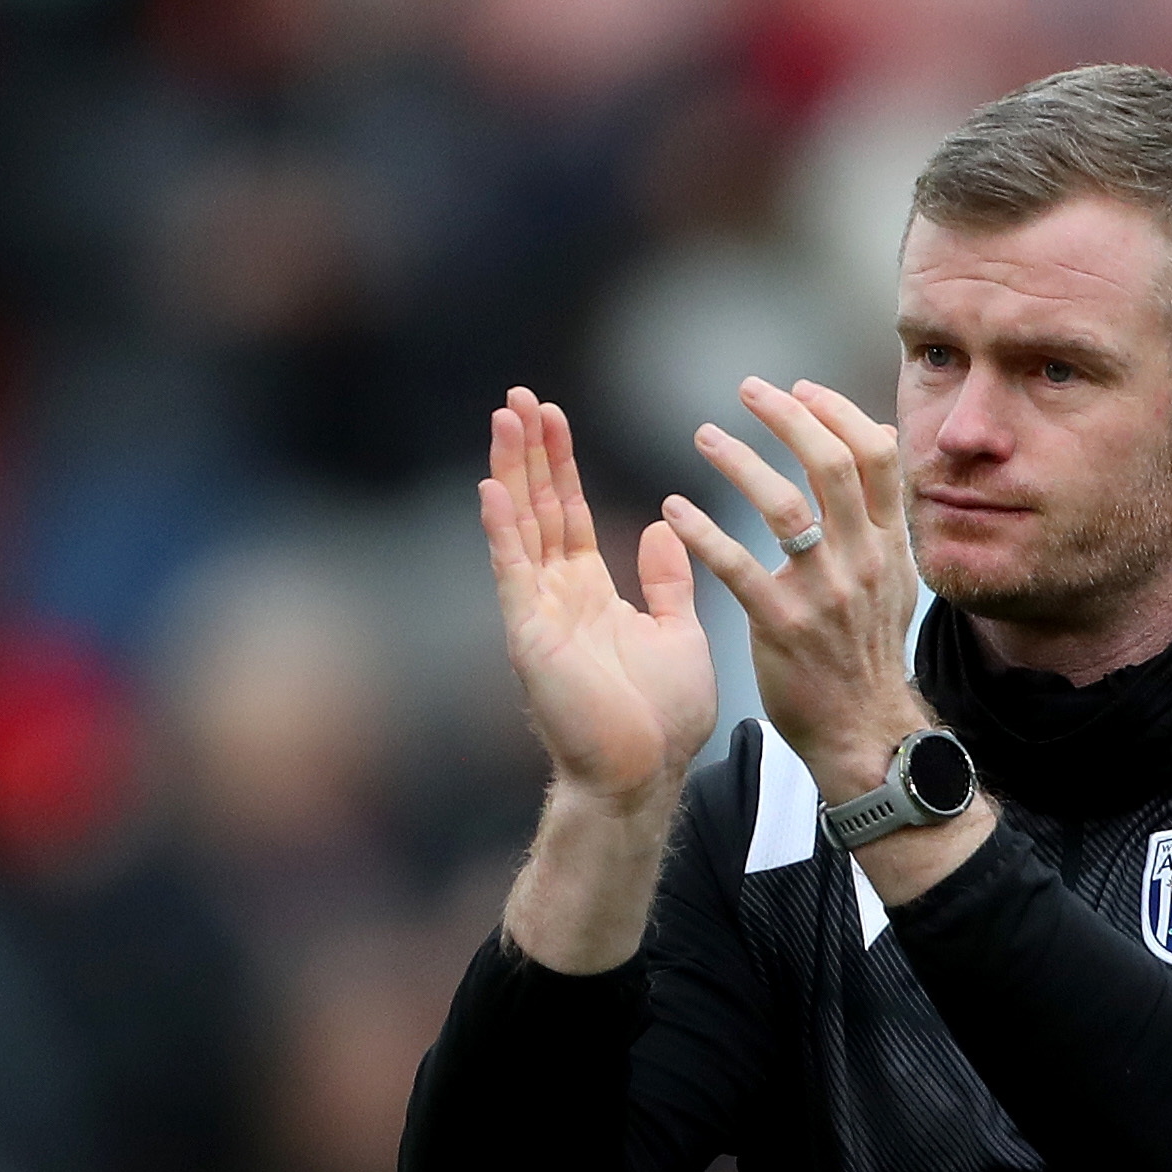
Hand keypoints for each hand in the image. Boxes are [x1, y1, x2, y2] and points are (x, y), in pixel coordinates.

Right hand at [481, 387, 715, 812]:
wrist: (646, 777)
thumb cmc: (663, 721)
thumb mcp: (678, 633)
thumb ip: (667, 580)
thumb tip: (657, 525)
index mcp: (591, 595)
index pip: (568, 514)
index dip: (559, 464)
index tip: (552, 415)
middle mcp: (557, 597)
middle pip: (537, 508)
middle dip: (529, 451)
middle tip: (519, 395)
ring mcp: (539, 614)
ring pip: (521, 527)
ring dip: (512, 471)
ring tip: (504, 416)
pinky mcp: (530, 636)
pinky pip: (513, 573)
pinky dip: (502, 530)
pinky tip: (492, 486)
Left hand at [664, 379, 924, 797]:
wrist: (863, 731)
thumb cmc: (865, 654)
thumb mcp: (892, 580)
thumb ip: (880, 516)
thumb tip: (874, 442)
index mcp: (888, 544)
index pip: (876, 455)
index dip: (837, 411)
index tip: (800, 389)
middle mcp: (861, 560)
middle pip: (831, 464)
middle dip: (787, 417)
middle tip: (748, 391)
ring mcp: (823, 593)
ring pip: (784, 506)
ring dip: (739, 461)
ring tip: (706, 436)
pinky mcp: (781, 624)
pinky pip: (736, 565)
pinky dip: (701, 532)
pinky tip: (674, 510)